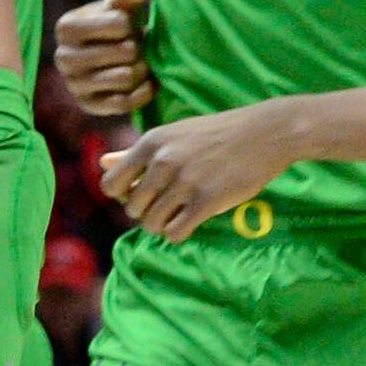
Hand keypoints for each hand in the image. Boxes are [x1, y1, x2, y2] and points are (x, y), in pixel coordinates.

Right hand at [55, 0, 153, 121]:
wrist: (103, 59)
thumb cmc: (111, 26)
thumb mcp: (116, 7)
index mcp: (65, 27)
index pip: (117, 24)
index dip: (131, 25)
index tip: (128, 26)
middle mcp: (62, 57)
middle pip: (125, 52)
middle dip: (139, 48)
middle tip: (139, 47)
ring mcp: (73, 84)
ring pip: (125, 78)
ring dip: (143, 70)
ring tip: (143, 62)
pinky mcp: (87, 106)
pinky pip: (124, 103)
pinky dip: (143, 92)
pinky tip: (147, 82)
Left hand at [101, 99, 298, 237]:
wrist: (263, 133)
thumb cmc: (215, 134)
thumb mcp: (172, 135)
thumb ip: (135, 153)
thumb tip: (101, 163)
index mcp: (150, 143)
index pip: (110, 184)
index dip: (121, 195)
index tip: (140, 194)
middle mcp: (163, 161)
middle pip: (131, 208)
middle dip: (145, 212)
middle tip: (165, 205)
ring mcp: (184, 181)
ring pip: (151, 224)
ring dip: (162, 225)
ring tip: (178, 214)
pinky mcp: (206, 201)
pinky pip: (175, 233)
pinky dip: (178, 233)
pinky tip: (190, 221)